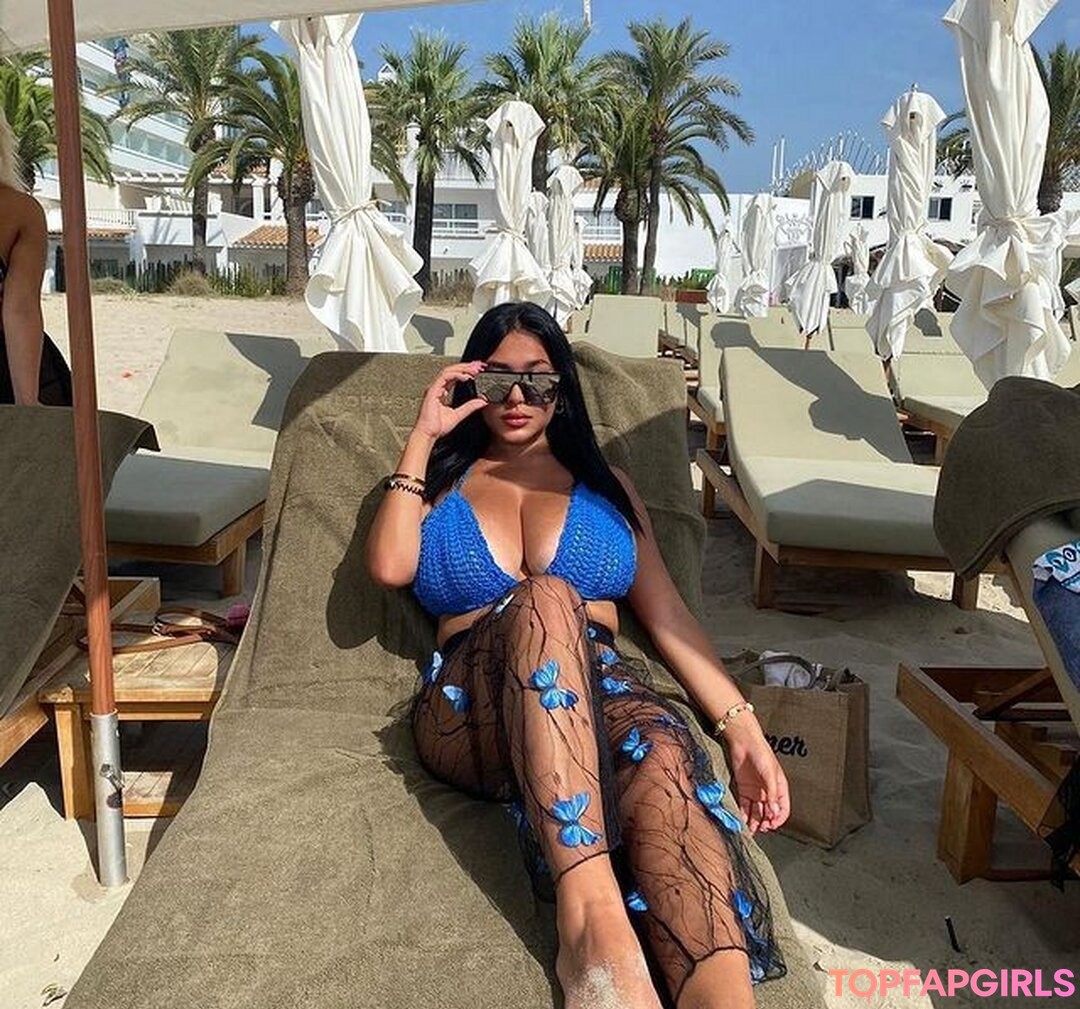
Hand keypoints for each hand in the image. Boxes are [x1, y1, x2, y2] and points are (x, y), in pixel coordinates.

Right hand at [414, 360, 488, 439]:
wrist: (428, 434)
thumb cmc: (437, 426)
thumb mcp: (459, 414)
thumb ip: (470, 406)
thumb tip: (482, 401)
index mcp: (442, 391)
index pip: (455, 376)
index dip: (467, 371)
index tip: (478, 370)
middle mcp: (437, 388)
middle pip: (452, 370)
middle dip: (467, 366)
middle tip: (479, 366)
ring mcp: (434, 388)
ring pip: (448, 371)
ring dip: (463, 368)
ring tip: (474, 370)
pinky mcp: (432, 391)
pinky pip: (444, 377)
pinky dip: (456, 375)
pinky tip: (466, 377)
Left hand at [722, 717, 789, 833]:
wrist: (744, 742)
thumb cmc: (762, 753)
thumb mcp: (770, 775)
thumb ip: (772, 795)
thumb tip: (774, 812)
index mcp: (779, 788)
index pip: (783, 809)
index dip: (778, 819)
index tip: (772, 826)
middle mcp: (768, 791)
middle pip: (768, 812)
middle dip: (765, 822)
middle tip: (760, 829)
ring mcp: (755, 791)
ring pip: (756, 811)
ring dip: (754, 821)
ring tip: (749, 829)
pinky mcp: (743, 788)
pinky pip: (744, 805)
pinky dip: (743, 813)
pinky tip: (742, 820)